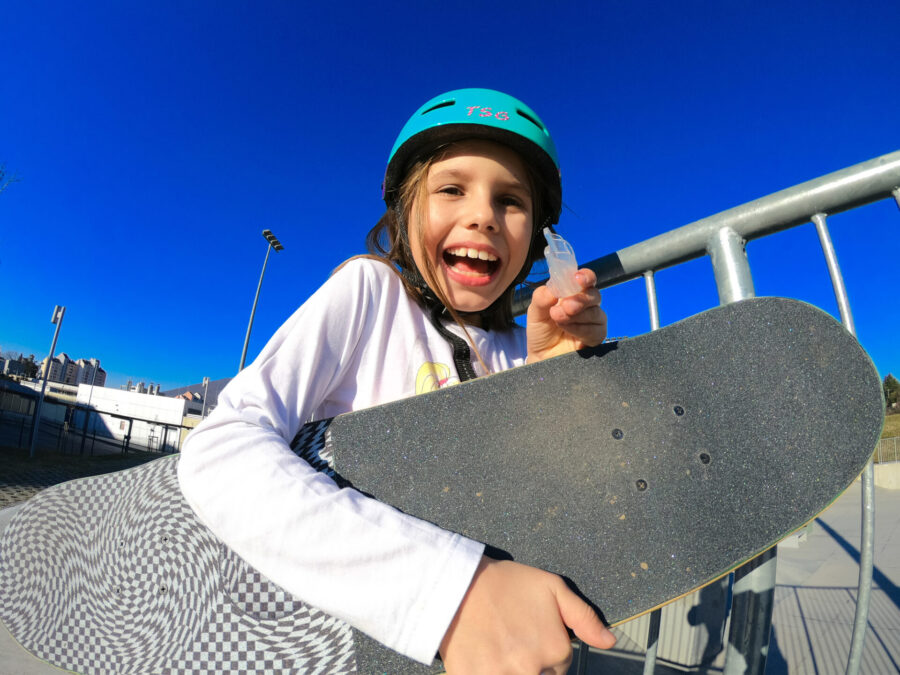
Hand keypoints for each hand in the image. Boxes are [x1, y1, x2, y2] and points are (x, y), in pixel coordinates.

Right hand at [439, 557, 615, 673]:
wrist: (458, 583)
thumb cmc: (506, 583)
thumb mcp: (553, 588)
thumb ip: (584, 617)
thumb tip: (609, 642)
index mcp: (554, 650)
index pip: (559, 669)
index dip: (546, 656)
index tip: (529, 639)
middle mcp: (531, 669)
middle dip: (529, 665)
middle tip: (513, 643)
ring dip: (511, 669)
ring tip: (500, 650)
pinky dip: (487, 672)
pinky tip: (485, 657)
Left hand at [526, 269, 605, 362]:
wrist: (541, 357)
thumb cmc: (541, 331)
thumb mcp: (535, 312)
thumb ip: (542, 297)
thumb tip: (553, 288)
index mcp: (573, 293)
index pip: (586, 279)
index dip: (586, 276)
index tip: (578, 278)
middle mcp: (586, 305)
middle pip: (594, 295)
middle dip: (581, 299)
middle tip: (566, 306)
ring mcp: (593, 321)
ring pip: (596, 313)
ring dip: (577, 316)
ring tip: (558, 319)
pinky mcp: (596, 338)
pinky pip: (596, 331)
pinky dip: (581, 329)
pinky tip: (568, 330)